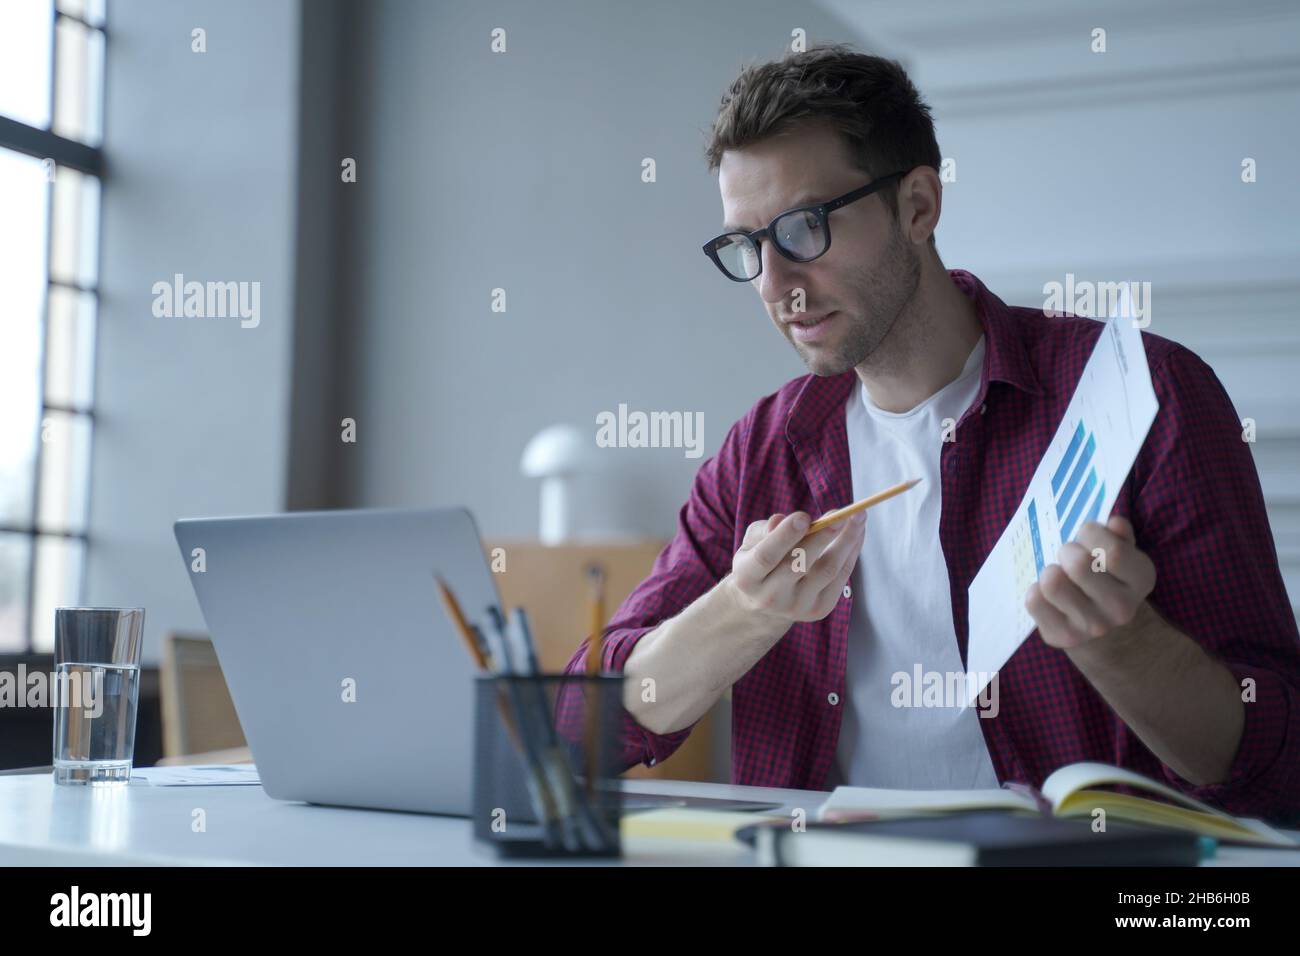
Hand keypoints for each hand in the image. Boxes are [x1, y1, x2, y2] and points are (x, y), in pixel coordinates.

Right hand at [724, 509, 866, 626]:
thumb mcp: (752, 543)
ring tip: (858, 517)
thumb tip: (782, 521)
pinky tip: (857, 534)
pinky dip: (851, 554)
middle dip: (822, 537)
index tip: (804, 516)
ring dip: (846, 542)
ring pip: (826, 572)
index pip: (766, 557)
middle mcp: (770, 597)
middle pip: (799, 565)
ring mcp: (796, 607)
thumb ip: (764, 530)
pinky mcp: (819, 610)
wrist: (764, 603)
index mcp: (746, 578)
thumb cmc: (760, 561)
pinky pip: (840, 578)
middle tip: (841, 514)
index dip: (784, 536)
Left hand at [1026, 515, 1156, 649]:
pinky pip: (1035, 601)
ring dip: (1051, 571)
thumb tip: (1114, 523)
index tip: (1086, 534)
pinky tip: (1048, 593)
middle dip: (1067, 550)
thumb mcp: (1124, 555)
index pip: (1114, 551)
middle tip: (1069, 554)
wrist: (1109, 631)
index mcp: (1140, 579)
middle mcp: (1121, 607)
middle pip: (1078, 564)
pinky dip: (1035, 590)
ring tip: (1059, 573)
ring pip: (1052, 583)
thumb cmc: (1109, 579)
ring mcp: (1091, 626)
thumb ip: (1120, 536)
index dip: (1092, 533)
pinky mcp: (1062, 636)